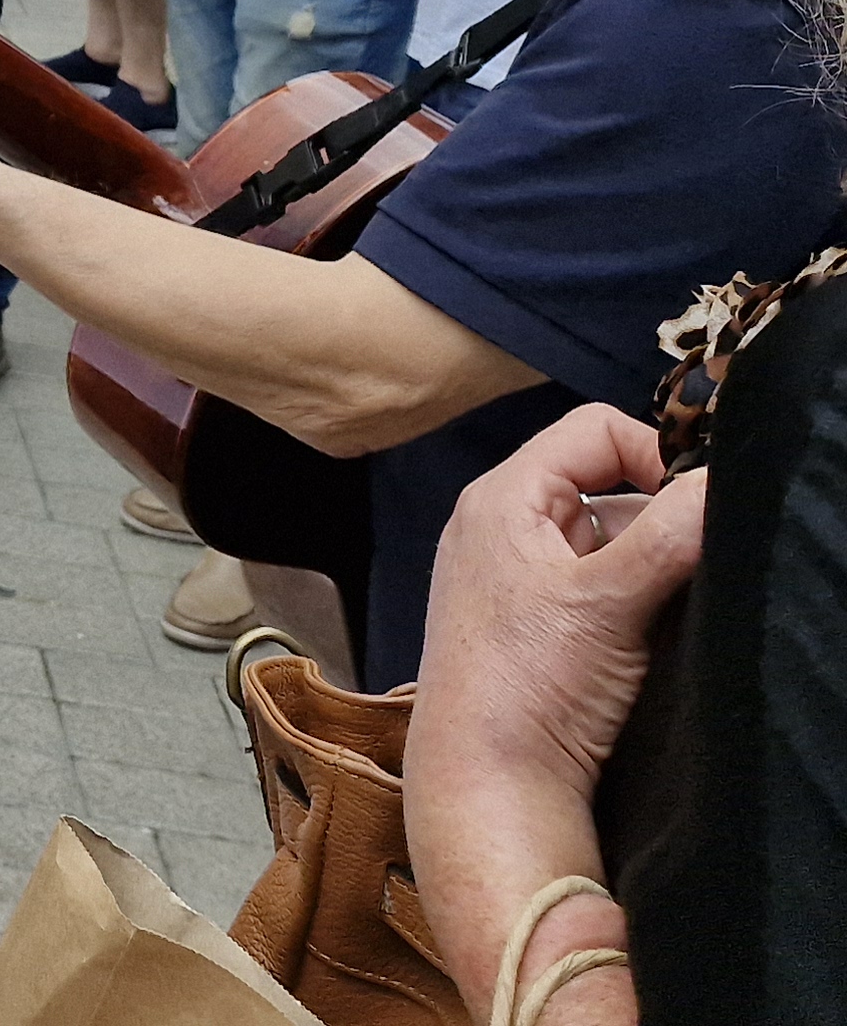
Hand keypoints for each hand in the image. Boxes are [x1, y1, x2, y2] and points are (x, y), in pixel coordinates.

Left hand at [408, 405, 706, 833]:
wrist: (489, 782)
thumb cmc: (527, 684)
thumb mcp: (607, 601)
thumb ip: (669, 536)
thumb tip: (722, 484)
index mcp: (504, 498)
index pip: (594, 430)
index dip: (656, 453)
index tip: (701, 505)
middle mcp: (507, 526)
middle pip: (609, 486)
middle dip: (664, 521)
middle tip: (701, 564)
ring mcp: (522, 577)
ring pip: (615, 542)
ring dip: (657, 566)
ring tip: (681, 608)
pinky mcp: (542, 625)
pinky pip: (605, 587)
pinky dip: (642, 601)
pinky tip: (663, 635)